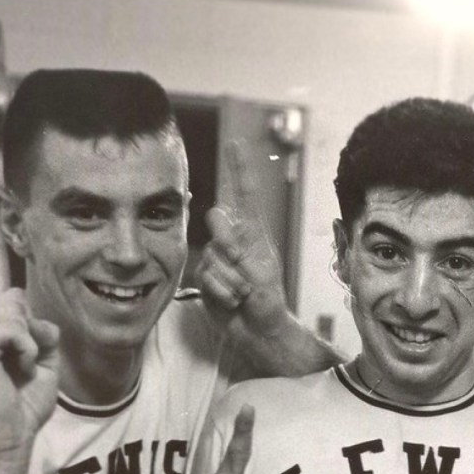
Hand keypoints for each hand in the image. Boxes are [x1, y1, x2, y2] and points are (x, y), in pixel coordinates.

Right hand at [0, 288, 59, 451]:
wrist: (12, 431)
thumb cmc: (25, 399)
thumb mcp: (45, 356)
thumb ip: (41, 328)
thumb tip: (33, 317)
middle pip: (17, 297)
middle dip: (33, 330)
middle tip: (24, 362)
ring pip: (16, 312)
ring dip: (30, 344)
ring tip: (18, 367)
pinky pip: (15, 329)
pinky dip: (26, 350)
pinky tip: (15, 368)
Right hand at [196, 140, 288, 334]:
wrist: (258, 331)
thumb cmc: (268, 301)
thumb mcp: (261, 272)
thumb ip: (240, 249)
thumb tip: (219, 225)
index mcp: (253, 233)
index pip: (245, 195)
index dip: (239, 169)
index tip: (236, 142)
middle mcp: (233, 240)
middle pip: (217, 221)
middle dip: (229, 246)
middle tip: (245, 270)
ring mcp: (218, 258)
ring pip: (212, 257)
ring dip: (231, 281)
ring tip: (244, 294)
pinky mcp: (205, 276)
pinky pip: (206, 277)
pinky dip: (222, 293)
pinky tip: (232, 302)